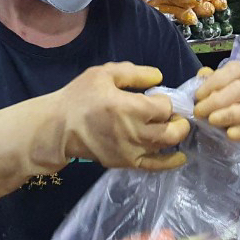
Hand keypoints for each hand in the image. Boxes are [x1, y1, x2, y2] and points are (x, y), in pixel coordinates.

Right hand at [63, 62, 189, 170]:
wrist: (58, 128)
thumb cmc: (80, 97)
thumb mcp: (104, 74)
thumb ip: (134, 73)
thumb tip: (159, 77)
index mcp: (131, 108)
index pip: (165, 106)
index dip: (166, 100)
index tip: (158, 97)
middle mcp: (136, 132)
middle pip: (173, 130)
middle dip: (178, 120)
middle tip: (174, 114)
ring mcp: (132, 151)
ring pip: (166, 146)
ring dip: (174, 136)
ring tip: (170, 126)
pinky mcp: (126, 163)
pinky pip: (155, 165)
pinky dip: (170, 162)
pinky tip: (180, 157)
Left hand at [194, 61, 239, 144]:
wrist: (234, 128)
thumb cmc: (219, 105)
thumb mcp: (210, 90)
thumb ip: (206, 82)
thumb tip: (203, 74)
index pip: (233, 71)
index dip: (214, 82)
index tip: (197, 96)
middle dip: (218, 100)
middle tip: (199, 111)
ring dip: (231, 114)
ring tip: (212, 121)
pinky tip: (229, 134)